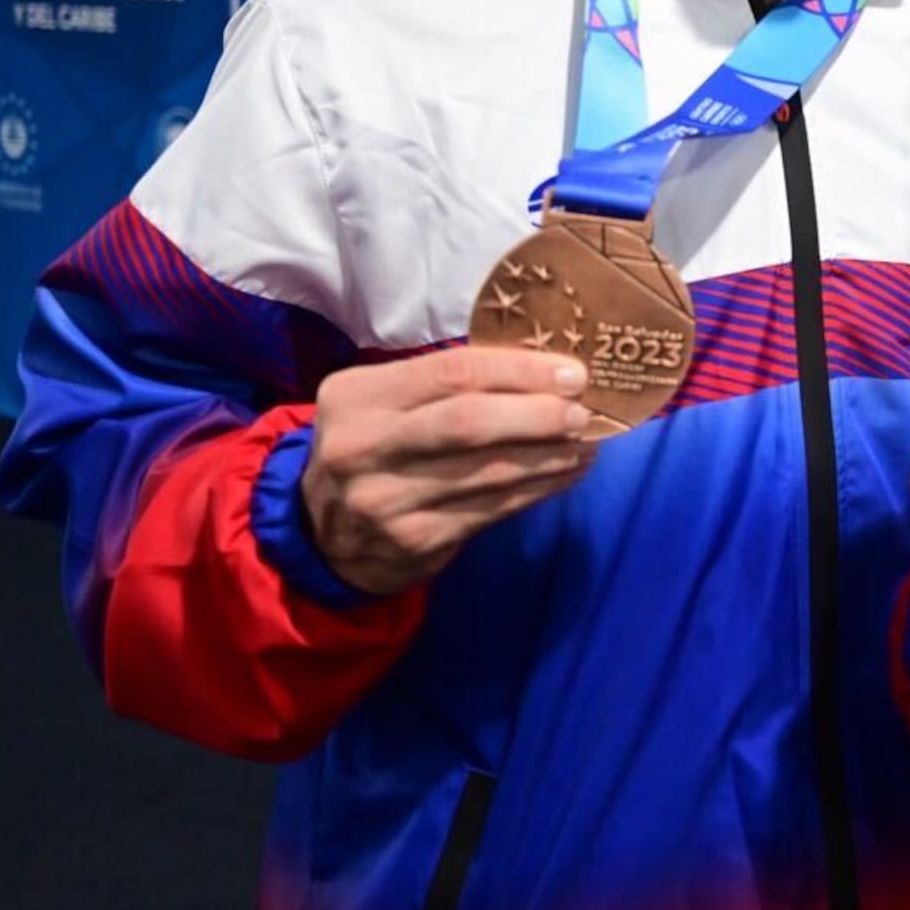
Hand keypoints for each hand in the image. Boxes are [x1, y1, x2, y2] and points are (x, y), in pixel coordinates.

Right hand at [302, 346, 596, 595]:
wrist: (322, 534)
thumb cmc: (376, 448)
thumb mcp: (384, 404)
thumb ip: (445, 384)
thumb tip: (545, 368)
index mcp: (356, 396)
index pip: (452, 371)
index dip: (520, 370)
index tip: (572, 372)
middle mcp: (362, 447)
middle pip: (469, 423)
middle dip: (538, 415)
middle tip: (584, 412)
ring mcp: (384, 500)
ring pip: (488, 472)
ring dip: (550, 456)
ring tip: (587, 443)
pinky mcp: (413, 541)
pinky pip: (492, 510)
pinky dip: (538, 490)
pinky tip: (565, 474)